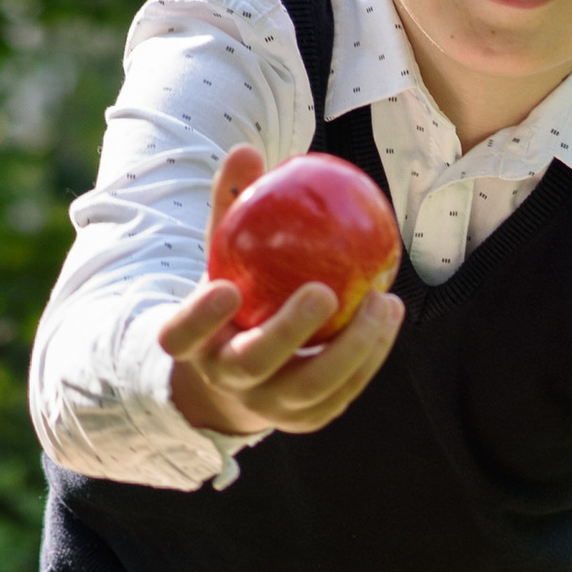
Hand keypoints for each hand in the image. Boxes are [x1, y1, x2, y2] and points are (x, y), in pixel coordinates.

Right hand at [160, 145, 404, 438]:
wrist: (244, 370)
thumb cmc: (237, 291)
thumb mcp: (226, 255)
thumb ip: (232, 209)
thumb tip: (246, 151)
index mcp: (195, 344)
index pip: (182, 336)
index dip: (199, 318)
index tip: (226, 286)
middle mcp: (227, 380)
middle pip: (254, 362)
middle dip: (288, 331)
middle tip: (324, 290)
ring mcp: (268, 406)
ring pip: (310, 386)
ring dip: (352, 346)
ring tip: (382, 300)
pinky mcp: (306, 419)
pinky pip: (342, 392)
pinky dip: (369, 356)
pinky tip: (389, 315)